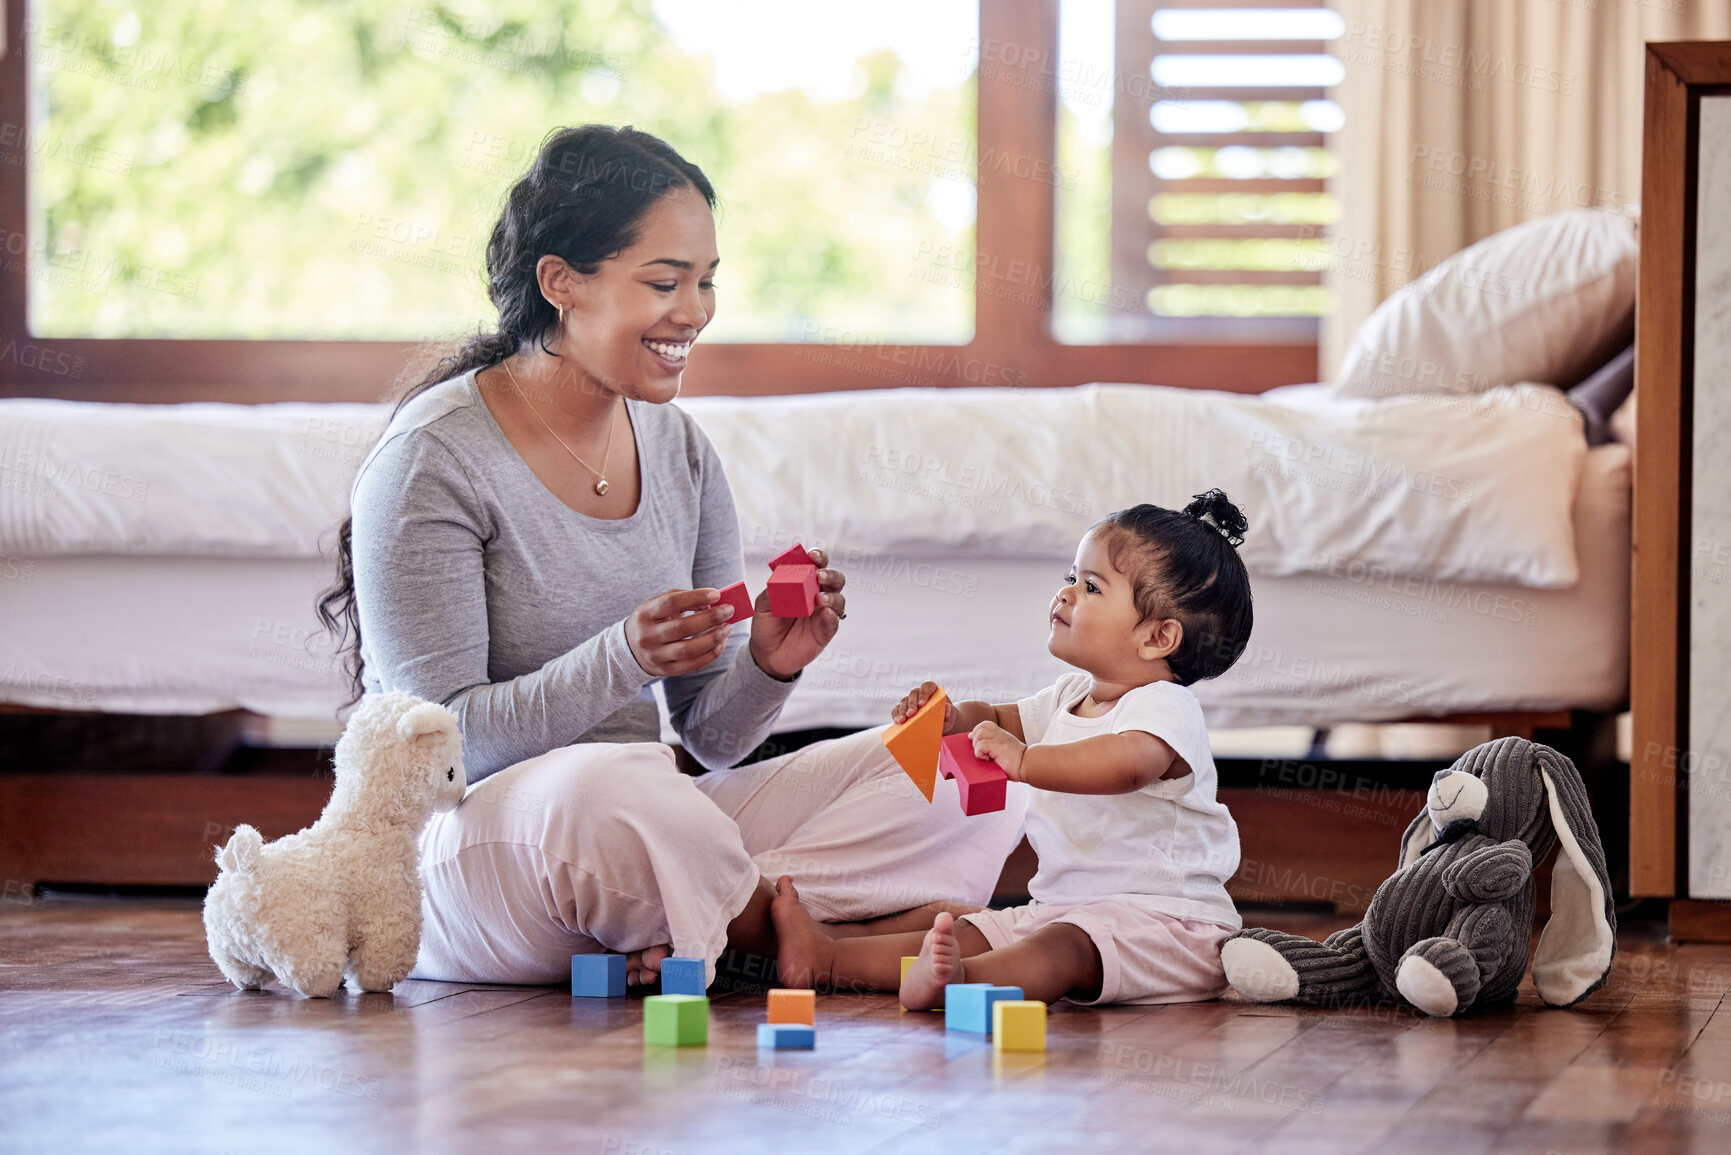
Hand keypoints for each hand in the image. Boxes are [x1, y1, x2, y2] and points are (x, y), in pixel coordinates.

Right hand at [624, 588, 735, 677]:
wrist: (630, 648)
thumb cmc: (654, 620)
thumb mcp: (660, 605)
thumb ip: (684, 599)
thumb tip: (712, 602)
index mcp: (645, 614)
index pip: (672, 602)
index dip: (696, 597)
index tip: (717, 594)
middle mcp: (648, 636)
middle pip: (683, 627)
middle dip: (710, 618)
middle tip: (729, 611)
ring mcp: (656, 656)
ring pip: (689, 650)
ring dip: (713, 638)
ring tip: (727, 628)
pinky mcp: (666, 670)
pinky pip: (693, 665)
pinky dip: (711, 654)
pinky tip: (721, 643)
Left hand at [747, 547, 846, 679]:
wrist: (766, 654)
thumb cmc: (766, 625)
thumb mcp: (762, 606)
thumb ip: (771, 592)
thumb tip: (781, 580)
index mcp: (803, 584)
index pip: (816, 565)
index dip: (818, 558)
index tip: (812, 556)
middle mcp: (816, 595)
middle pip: (834, 579)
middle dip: (830, 575)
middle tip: (819, 576)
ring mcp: (823, 613)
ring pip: (838, 599)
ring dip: (832, 596)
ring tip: (819, 599)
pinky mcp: (825, 631)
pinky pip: (835, 621)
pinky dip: (832, 616)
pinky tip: (825, 614)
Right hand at [891, 681, 955, 730]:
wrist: (942, 726)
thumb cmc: (947, 718)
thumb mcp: (951, 716)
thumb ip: (950, 712)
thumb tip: (947, 707)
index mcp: (933, 691)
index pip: (927, 686)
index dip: (923, 693)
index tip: (922, 703)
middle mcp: (920, 694)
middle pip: (913, 694)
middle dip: (911, 704)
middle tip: (911, 714)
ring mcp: (911, 702)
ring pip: (904, 701)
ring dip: (902, 710)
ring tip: (902, 720)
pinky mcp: (904, 711)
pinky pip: (897, 710)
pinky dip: (896, 715)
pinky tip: (897, 722)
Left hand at [970, 721, 1026, 780]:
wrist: (1028, 765)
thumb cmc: (1017, 764)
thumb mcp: (1004, 752)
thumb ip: (994, 749)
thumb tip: (979, 750)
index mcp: (1002, 735)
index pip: (985, 725)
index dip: (977, 731)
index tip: (975, 741)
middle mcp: (1000, 734)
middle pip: (980, 728)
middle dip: (975, 740)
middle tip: (981, 752)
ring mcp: (999, 739)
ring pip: (979, 734)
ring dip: (977, 747)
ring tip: (985, 756)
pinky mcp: (997, 745)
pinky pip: (981, 745)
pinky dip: (980, 754)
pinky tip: (989, 760)